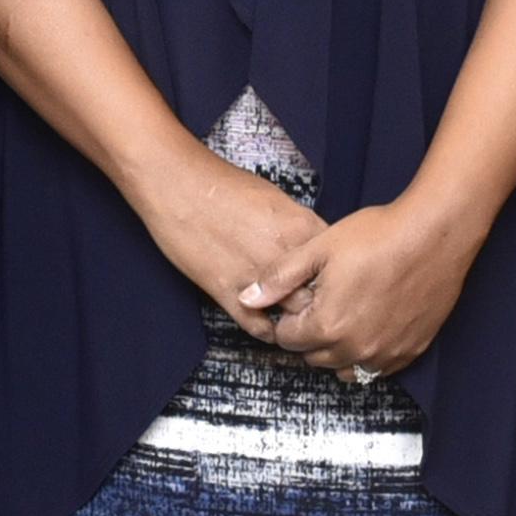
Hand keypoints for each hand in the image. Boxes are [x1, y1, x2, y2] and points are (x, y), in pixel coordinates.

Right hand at [119, 141, 325, 342]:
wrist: (177, 183)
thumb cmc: (222, 184)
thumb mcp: (275, 198)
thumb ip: (297, 226)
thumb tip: (309, 246)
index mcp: (301, 227)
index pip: (337, 266)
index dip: (337, 279)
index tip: (331, 285)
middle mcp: (286, 255)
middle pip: (323, 296)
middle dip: (322, 306)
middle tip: (319, 311)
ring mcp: (258, 277)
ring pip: (295, 318)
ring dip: (297, 324)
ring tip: (297, 326)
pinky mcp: (227, 292)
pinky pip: (259, 327)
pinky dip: (266, 332)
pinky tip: (268, 326)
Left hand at [243, 194, 476, 378]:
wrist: (435, 234)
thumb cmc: (377, 235)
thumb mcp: (318, 249)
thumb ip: (279, 278)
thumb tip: (246, 298)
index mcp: (327, 326)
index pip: (287, 338)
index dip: (288, 316)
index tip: (299, 297)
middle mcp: (355, 349)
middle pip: (314, 356)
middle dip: (310, 333)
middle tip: (322, 301)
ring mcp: (385, 354)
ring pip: (344, 367)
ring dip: (337, 348)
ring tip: (345, 313)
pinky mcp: (410, 351)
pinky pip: (377, 368)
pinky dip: (367, 353)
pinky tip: (371, 323)